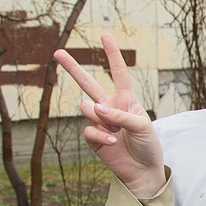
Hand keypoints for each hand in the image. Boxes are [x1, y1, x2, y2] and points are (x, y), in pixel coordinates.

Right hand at [53, 34, 164, 197]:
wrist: (142, 170)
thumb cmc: (148, 145)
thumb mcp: (142, 126)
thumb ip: (120, 113)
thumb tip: (95, 107)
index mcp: (127, 99)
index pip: (119, 73)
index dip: (112, 54)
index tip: (105, 34)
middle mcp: (111, 107)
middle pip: (88, 83)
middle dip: (73, 68)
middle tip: (57, 52)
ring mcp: (100, 121)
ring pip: (86, 107)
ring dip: (99, 116)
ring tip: (115, 129)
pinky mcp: (93, 136)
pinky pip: (88, 129)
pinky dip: (101, 134)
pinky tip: (112, 141)